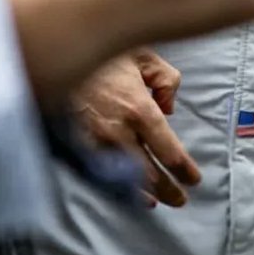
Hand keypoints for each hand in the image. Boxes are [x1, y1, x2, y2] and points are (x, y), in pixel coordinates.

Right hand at [73, 49, 200, 206]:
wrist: (59, 55)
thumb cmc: (103, 53)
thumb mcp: (144, 57)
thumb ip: (166, 79)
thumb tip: (169, 107)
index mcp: (141, 111)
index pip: (170, 151)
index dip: (185, 170)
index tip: (194, 179)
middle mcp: (120, 133)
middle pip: (151, 174)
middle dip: (169, 190)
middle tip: (181, 199)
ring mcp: (97, 143)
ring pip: (126, 180)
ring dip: (145, 193)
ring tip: (158, 200)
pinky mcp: (77, 146)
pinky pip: (101, 175)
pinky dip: (117, 188)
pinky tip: (126, 193)